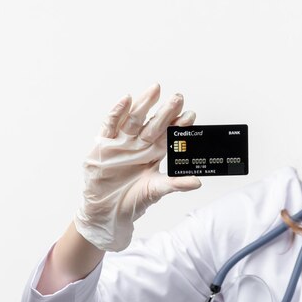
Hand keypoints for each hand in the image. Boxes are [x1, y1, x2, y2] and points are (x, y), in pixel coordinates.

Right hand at [74, 83, 201, 251]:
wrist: (107, 211)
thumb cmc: (132, 200)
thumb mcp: (156, 191)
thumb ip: (176, 184)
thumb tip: (197, 182)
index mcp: (153, 153)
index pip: (169, 135)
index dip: (179, 125)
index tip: (191, 115)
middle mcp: (139, 144)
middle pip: (154, 124)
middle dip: (166, 111)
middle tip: (178, 98)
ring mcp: (122, 143)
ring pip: (134, 119)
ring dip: (144, 104)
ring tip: (155, 89)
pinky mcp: (104, 145)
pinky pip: (110, 124)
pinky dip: (117, 112)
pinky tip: (126, 100)